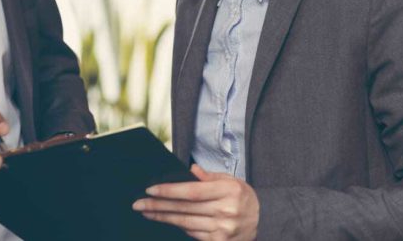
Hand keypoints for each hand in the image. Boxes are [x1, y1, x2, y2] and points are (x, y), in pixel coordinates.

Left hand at [135, 165, 258, 240]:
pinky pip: (192, 233)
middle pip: (184, 208)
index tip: (150, 190)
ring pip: (185, 222)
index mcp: (229, 190)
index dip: (169, 191)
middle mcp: (226, 210)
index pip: (192, 191)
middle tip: (139, 204)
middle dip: (158, 206)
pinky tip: (167, 221)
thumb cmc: (243, 197)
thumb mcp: (232, 181)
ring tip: (147, 213)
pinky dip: (179, 227)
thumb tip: (190, 169)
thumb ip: (210, 176)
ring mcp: (223, 228)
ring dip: (163, 218)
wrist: (263, 220)